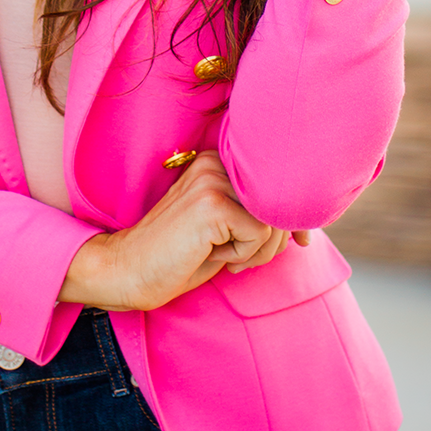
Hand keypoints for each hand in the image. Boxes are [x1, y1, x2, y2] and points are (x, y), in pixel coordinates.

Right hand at [58, 150, 309, 310]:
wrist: (127, 270)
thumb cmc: (176, 256)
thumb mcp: (222, 229)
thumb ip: (254, 215)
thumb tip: (304, 226)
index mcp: (215, 160)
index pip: (275, 181)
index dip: (293, 215)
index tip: (303, 242)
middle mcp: (214, 161)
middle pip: (279, 199)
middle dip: (275, 239)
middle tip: (242, 259)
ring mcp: (211, 180)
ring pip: (273, 218)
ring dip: (260, 250)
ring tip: (228, 258)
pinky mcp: (212, 205)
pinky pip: (260, 234)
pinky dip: (247, 255)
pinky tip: (217, 257)